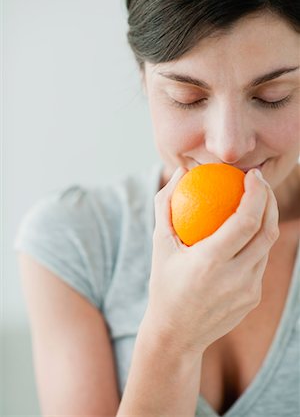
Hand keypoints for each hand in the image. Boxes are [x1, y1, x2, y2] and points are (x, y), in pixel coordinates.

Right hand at [144, 167, 279, 354]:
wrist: (176, 333)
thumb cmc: (164, 283)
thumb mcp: (158, 243)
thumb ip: (166, 204)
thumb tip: (182, 172)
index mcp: (210, 263)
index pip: (245, 221)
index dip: (256, 194)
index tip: (254, 175)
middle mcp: (235, 278)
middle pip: (267, 231)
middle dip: (269, 200)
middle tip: (260, 182)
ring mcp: (249, 291)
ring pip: (267, 246)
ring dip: (266, 220)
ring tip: (256, 203)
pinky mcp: (254, 299)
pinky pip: (260, 263)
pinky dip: (256, 242)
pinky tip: (245, 234)